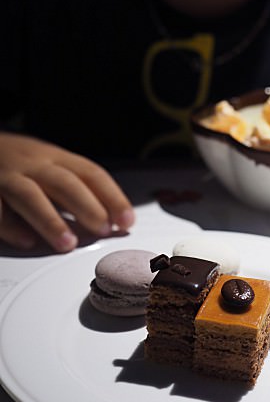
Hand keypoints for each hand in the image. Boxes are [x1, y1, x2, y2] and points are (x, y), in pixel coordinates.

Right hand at [0, 133, 134, 251]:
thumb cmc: (20, 161)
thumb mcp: (51, 166)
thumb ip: (76, 190)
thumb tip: (112, 219)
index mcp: (56, 158)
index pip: (91, 174)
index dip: (112, 197)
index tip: (127, 220)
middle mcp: (34, 164)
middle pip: (64, 182)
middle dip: (87, 206)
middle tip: (104, 229)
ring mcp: (8, 176)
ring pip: (30, 195)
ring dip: (51, 220)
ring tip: (68, 243)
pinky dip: (11, 226)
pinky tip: (27, 241)